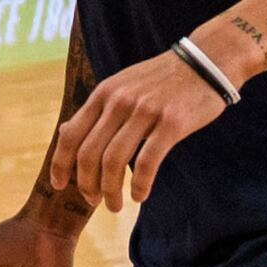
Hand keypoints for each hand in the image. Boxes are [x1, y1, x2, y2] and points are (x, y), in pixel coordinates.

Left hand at [49, 47, 228, 212]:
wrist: (208, 61)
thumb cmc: (162, 80)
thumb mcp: (122, 86)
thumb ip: (95, 110)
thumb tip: (64, 133)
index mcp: (104, 93)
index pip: (70, 135)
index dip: (60, 164)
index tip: (59, 185)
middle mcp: (120, 101)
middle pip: (89, 153)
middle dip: (86, 184)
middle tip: (93, 201)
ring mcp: (145, 111)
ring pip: (114, 161)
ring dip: (110, 191)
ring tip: (114, 205)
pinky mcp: (172, 123)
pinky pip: (146, 162)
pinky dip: (139, 185)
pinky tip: (139, 196)